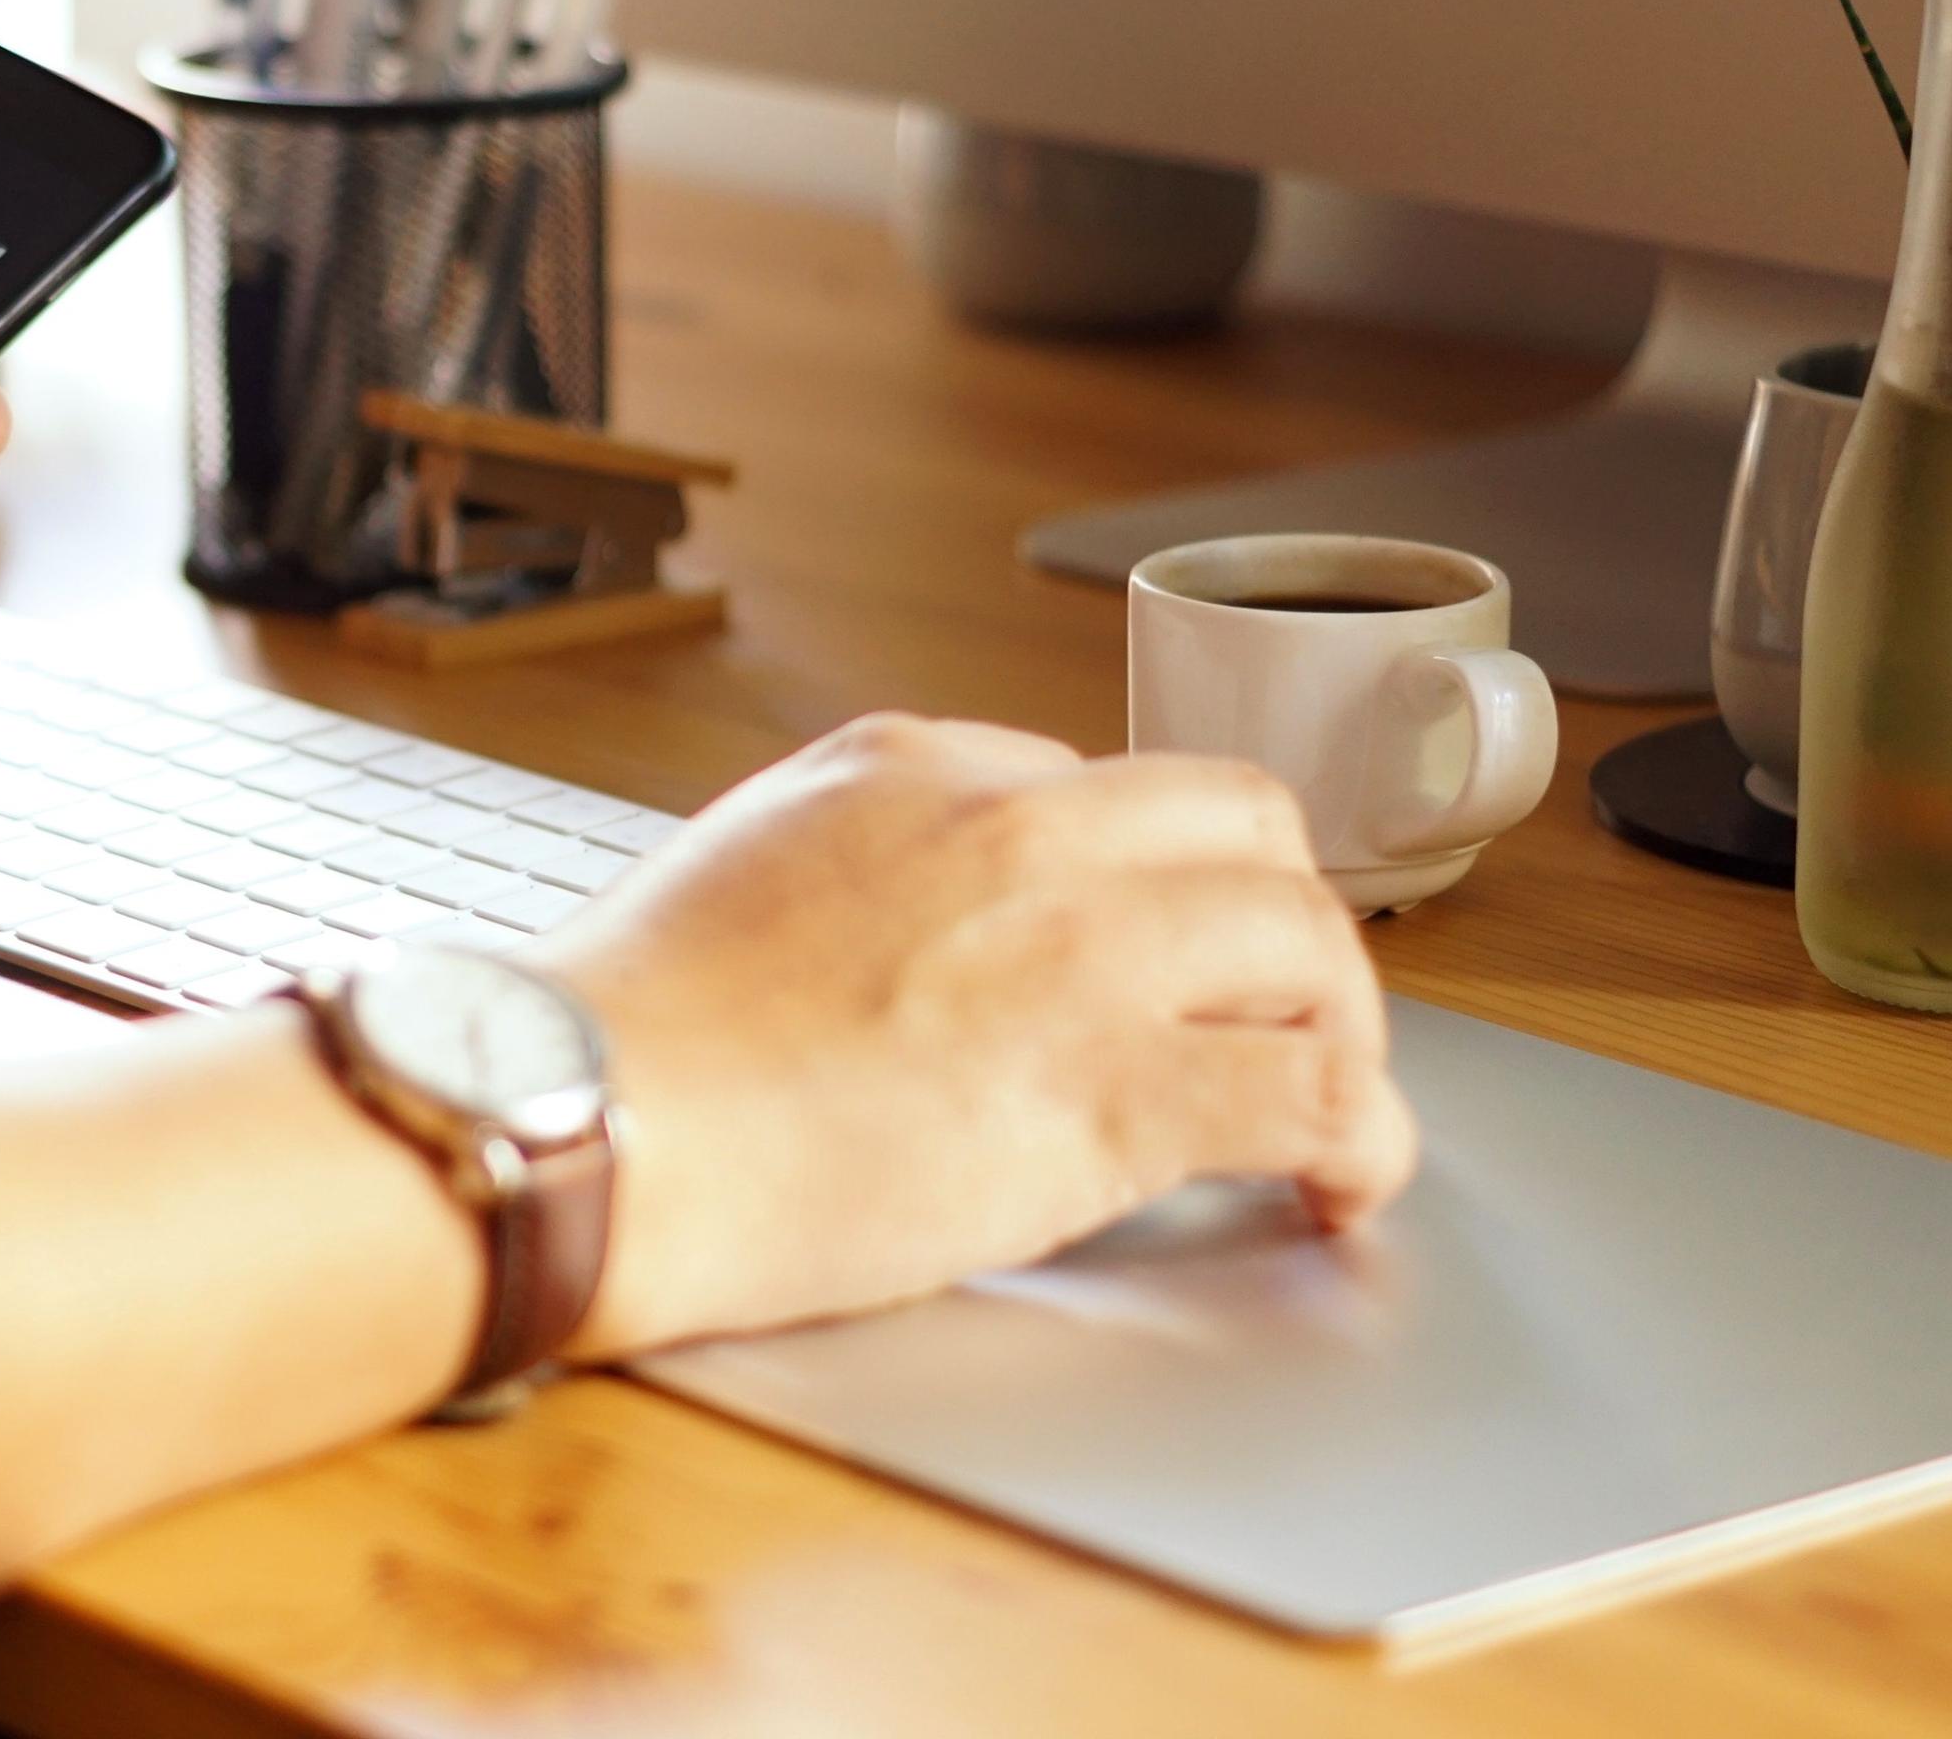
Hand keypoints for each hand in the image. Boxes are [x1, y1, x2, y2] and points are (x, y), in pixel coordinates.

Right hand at [532, 713, 1414, 1360]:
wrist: (588, 1121)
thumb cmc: (624, 1036)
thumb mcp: (741, 868)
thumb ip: (849, 869)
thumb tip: (902, 938)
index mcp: (912, 766)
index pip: (1104, 790)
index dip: (1145, 888)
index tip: (1144, 965)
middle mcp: (1017, 829)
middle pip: (1244, 827)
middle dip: (1279, 925)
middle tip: (1269, 1016)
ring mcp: (1076, 949)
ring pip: (1308, 939)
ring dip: (1339, 1027)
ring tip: (1321, 1104)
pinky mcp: (1112, 1089)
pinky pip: (1315, 1092)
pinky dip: (1362, 1141)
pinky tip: (1340, 1186)